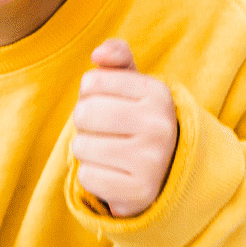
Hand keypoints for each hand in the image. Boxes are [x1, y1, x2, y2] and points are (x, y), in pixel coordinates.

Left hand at [72, 39, 176, 217]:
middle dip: (85, 123)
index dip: (90, 94)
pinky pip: (87, 177)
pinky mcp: (139, 191)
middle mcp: (161, 125)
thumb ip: (117, 58)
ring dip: (87, 151)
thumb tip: (98, 55)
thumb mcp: (134, 85)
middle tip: (105, 132)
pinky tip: (112, 173)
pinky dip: (92, 176)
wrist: (164, 173)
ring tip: (110, 153)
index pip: (91, 82)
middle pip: (84, 113)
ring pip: (81, 146)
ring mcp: (152, 161)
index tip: (110, 105)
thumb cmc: (137, 120)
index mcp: (159, 93)